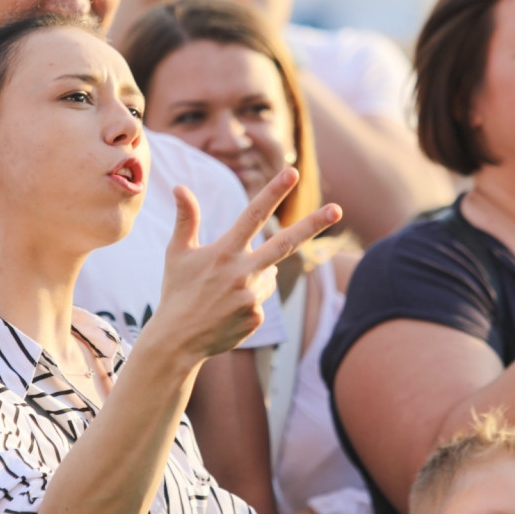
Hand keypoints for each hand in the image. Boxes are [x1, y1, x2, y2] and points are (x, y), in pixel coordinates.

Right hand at [157, 167, 340, 358]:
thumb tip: (179, 186)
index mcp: (224, 252)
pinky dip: (248, 301)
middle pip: (285, 243)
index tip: (291, 173)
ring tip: (224, 292)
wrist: (177, 341)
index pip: (253, 215)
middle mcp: (242, 272)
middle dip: (313, 225)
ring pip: (268, 275)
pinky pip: (261, 301)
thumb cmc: (176, 292)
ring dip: (255, 276)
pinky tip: (227, 311)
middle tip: (338, 209)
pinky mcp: (257, 318)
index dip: (273, 192)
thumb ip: (186, 219)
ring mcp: (252, 297)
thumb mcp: (177, 253)